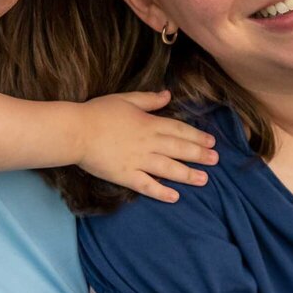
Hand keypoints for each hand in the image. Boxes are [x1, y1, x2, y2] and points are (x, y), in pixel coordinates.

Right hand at [78, 91, 218, 202]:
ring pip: (168, 169)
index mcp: (149, 123)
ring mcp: (138, 161)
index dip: (196, 136)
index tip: (211, 142)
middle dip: (199, 155)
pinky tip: (175, 197)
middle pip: (179, 149)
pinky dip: (162, 192)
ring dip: (188, 174)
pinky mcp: (126, 175)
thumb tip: (168, 95)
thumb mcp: (125, 99)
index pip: (179, 129)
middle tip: (216, 160)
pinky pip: (147, 185)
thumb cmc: (98, 112)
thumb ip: (148, 99)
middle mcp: (148, 143)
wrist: (76, 131)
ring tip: (204, 179)